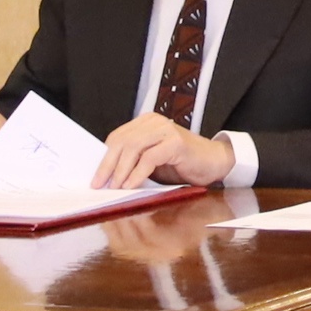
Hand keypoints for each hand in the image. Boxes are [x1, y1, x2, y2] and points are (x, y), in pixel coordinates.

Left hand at [93, 112, 240, 188]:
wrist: (215, 162)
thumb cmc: (183, 164)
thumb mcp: (152, 162)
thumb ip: (133, 162)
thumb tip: (107, 178)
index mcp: (145, 123)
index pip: (117, 138)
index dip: (104, 158)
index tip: (95, 178)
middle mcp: (154, 122)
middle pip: (121, 142)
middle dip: (107, 165)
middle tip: (99, 185)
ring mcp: (166, 130)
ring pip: (133, 148)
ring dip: (121, 170)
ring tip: (114, 188)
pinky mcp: (176, 142)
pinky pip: (150, 158)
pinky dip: (138, 173)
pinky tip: (131, 185)